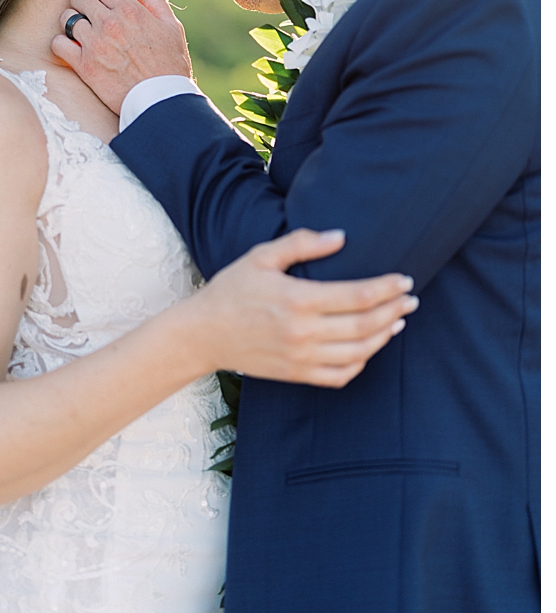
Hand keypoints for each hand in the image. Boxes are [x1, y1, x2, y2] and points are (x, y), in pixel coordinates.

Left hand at [50, 0, 192, 115]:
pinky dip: (62, 44)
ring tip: (80, 32)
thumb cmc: (170, 63)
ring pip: (66, 18)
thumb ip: (152, 1)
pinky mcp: (83, 65)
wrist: (161, 99)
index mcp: (130, 10)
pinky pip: (58, 44)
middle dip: (82, 3)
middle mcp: (109, 23)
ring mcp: (94, 44)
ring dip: (71, 23)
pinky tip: (72, 49)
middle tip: (88, 15)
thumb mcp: (171, 27)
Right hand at [187, 228, 415, 388]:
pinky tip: (368, 348)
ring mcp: (301, 356)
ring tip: (396, 322)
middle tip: (410, 300)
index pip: (358, 295)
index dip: (387, 288)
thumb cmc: (231, 290)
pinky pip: (341, 375)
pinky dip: (361, 363)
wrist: (202, 334)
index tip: (404, 280)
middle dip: (394, 310)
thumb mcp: (260, 257)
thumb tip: (340, 237)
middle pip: (366, 324)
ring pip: (360, 352)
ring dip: (384, 336)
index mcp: (297, 299)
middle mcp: (303, 331)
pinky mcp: (296, 374)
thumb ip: (300, 244)